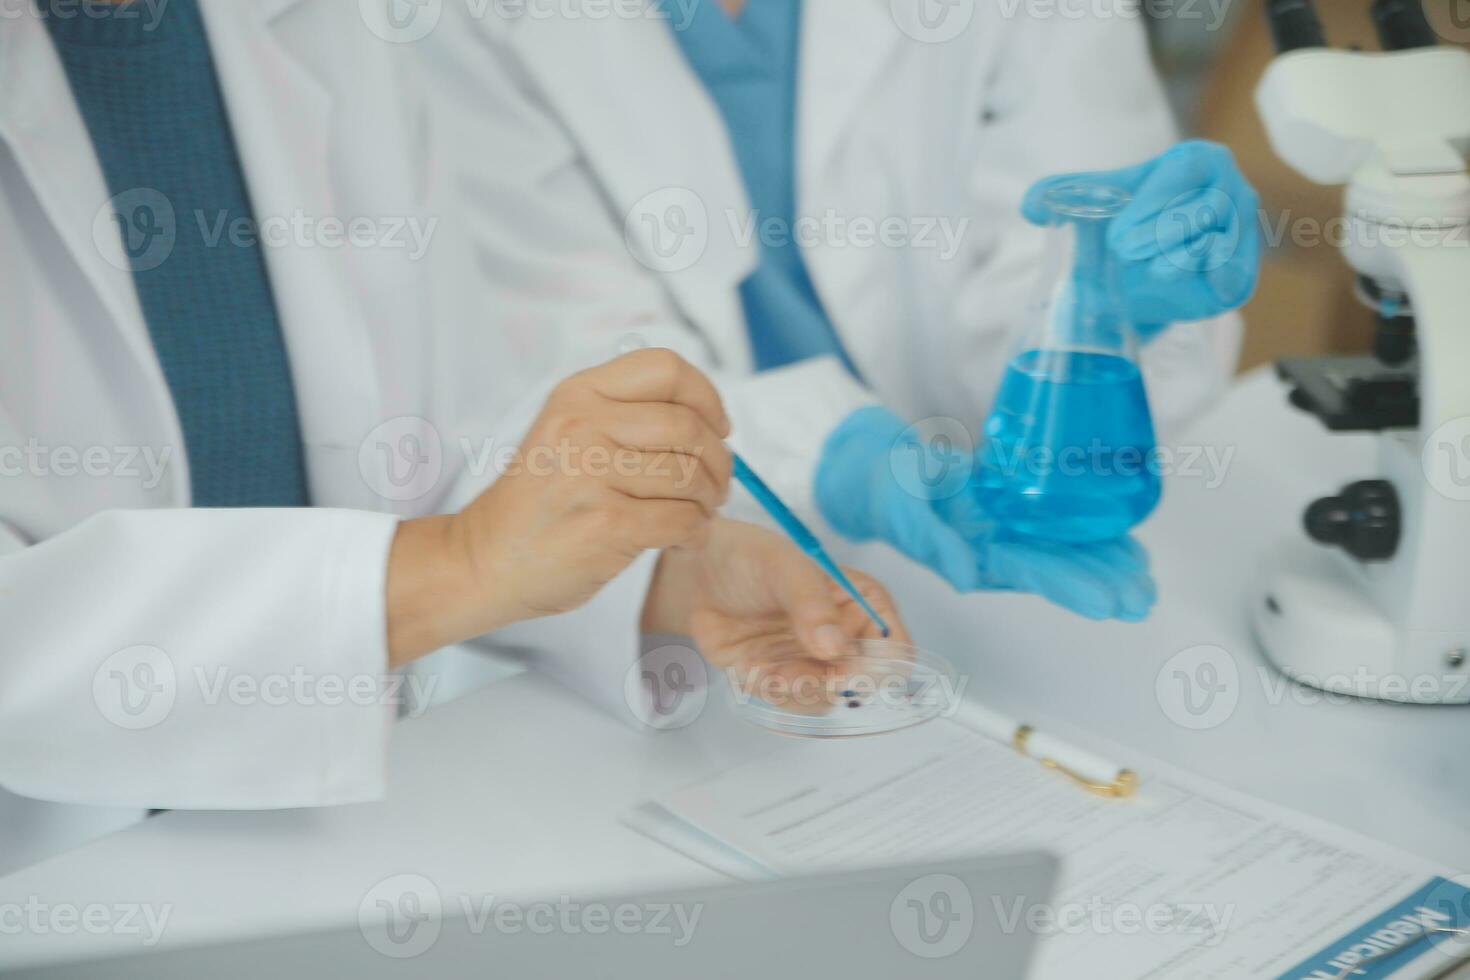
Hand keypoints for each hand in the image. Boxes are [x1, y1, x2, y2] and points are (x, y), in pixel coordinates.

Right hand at [387, 349, 732, 665]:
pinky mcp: (606, 525)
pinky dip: (696, 532)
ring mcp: (592, 475)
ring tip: (699, 511)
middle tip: (717, 483)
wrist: (485, 560)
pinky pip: (682, 521)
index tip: (718, 426)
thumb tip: (709, 421)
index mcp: (578, 394)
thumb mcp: (568, 432)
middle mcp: (583, 425)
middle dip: (719, 460)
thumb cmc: (539, 501)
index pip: (667, 368)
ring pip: (690, 477)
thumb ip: (625, 415)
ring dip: (709, 500)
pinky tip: (684, 537)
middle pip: (688, 426)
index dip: (707, 397)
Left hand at [644, 519, 908, 709]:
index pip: (894, 649)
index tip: (843, 673)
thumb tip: (834, 647)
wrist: (697, 570)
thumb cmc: (748, 555)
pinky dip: (768, 690)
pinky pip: (787, 701)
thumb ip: (811, 603)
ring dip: (794, 691)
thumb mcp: (783, 565)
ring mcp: (813, 660)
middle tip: (789, 674)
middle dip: (826, 686)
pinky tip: (748, 666)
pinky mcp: (782, 676)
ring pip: (823, 699)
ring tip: (762, 669)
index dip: (878, 669)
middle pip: (860, 685)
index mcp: (862, 603)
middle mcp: (844, 637)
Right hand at [816, 407, 1154, 621]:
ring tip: (1146, 579)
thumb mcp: (901, 505)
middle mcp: (996, 549)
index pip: (1027, 571)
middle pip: (1056, 569)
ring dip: (1107, 566)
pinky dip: (1095, 535)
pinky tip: (1128, 544)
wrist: (881, 474)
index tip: (1106, 603)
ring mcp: (1007, 532)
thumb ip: (932, 541)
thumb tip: (967, 578)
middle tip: (1142, 599)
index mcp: (971, 554)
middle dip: (1101, 584)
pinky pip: (1059, 527)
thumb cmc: (889, 488)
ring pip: (1064, 552)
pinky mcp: (1013, 511)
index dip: (1068, 586)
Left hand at [1022, 140, 1261, 336]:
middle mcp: (1230, 191)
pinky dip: (1210, 280)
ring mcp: (1241, 233)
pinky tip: (1184, 285)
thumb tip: (1031, 206)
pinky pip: (1234, 276)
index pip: (1186, 172)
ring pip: (1220, 242)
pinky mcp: (1240, 275)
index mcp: (1197, 162)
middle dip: (1162, 231)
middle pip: (1207, 207)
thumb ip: (1059, 196)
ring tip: (1152, 270)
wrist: (1138, 271)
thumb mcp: (1092, 204)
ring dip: (1181, 258)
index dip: (1155, 200)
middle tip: (1123, 251)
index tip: (1118, 233)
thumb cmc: (1124, 223)